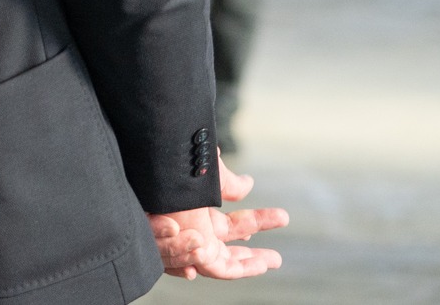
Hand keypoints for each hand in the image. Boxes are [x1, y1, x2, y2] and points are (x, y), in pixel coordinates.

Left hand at [149, 157, 287, 279]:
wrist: (157, 172)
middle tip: (278, 259)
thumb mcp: (208, 176)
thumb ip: (228, 184)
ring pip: (225, 262)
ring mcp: (192, 242)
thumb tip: (248, 184)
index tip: (282, 217)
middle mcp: (193, 229)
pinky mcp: (193, 253)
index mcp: (196, 211)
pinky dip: (240, 269)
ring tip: (275, 260)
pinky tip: (260, 264)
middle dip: (252, 256)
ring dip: (250, 263)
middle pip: (227, 249)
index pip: (231, 224)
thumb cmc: (175, 168)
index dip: (257, 222)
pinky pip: (220, 270)